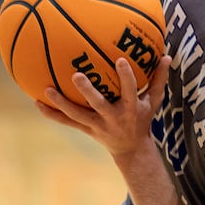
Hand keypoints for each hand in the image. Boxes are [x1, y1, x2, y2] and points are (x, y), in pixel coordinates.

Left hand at [35, 55, 170, 158]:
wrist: (131, 148)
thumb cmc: (143, 118)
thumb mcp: (154, 101)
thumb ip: (159, 79)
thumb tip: (167, 56)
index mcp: (131, 108)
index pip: (130, 90)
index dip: (125, 76)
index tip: (120, 60)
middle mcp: (113, 117)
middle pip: (98, 104)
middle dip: (87, 91)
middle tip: (76, 75)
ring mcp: (98, 125)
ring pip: (77, 115)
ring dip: (62, 103)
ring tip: (47, 90)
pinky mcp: (86, 130)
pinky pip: (67, 122)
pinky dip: (52, 114)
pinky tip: (37, 103)